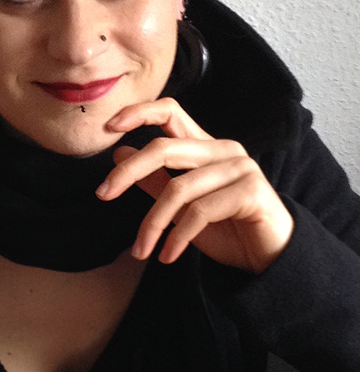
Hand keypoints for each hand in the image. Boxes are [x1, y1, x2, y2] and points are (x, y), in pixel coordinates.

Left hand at [96, 98, 293, 272]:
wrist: (269, 259)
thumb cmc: (226, 229)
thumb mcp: (181, 207)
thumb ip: (154, 180)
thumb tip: (119, 152)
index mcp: (205, 145)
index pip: (170, 112)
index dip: (139, 113)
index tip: (108, 127)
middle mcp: (224, 149)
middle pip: (165, 148)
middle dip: (128, 172)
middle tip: (102, 194)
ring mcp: (240, 168)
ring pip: (179, 188)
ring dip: (153, 223)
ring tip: (140, 250)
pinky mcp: (251, 192)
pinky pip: (200, 212)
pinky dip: (177, 237)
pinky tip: (167, 255)